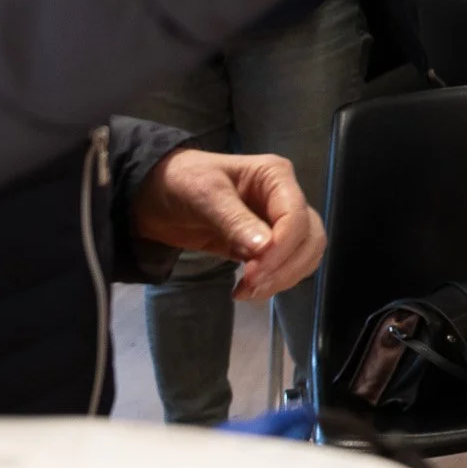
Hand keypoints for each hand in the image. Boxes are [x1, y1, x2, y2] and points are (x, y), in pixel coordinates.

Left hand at [132, 148, 325, 300]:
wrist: (156, 196)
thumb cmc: (181, 182)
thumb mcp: (205, 194)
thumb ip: (235, 220)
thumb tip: (265, 249)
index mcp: (275, 176)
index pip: (296, 215)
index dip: (282, 247)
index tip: (254, 272)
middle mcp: (284, 198)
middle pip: (310, 238)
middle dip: (286, 266)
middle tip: (251, 285)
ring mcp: (277, 223)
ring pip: (304, 254)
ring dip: (283, 278)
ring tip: (247, 291)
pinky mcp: (266, 245)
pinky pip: (286, 265)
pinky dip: (274, 282)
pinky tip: (246, 289)